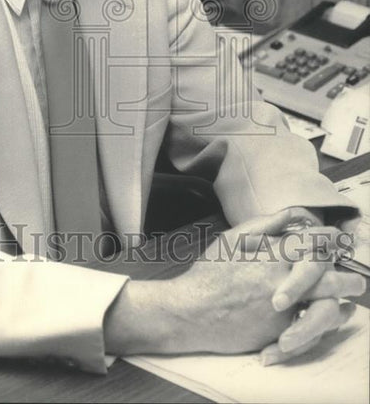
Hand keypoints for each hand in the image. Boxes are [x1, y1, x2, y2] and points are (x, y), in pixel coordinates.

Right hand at [104, 209, 363, 359]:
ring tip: (348, 300)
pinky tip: (329, 318)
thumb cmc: (208, 273)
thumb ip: (263, 225)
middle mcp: (282, 281)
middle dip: (347, 277)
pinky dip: (323, 324)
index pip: (313, 243)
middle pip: (329, 277)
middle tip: (355, 277)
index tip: (338, 239)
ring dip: (341, 303)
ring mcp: (284, 310)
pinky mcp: (280, 333)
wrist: (192, 312)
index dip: (330, 240)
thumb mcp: (231, 239)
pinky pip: (311, 330)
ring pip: (327, 307)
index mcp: (272, 255)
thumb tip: (290, 213)